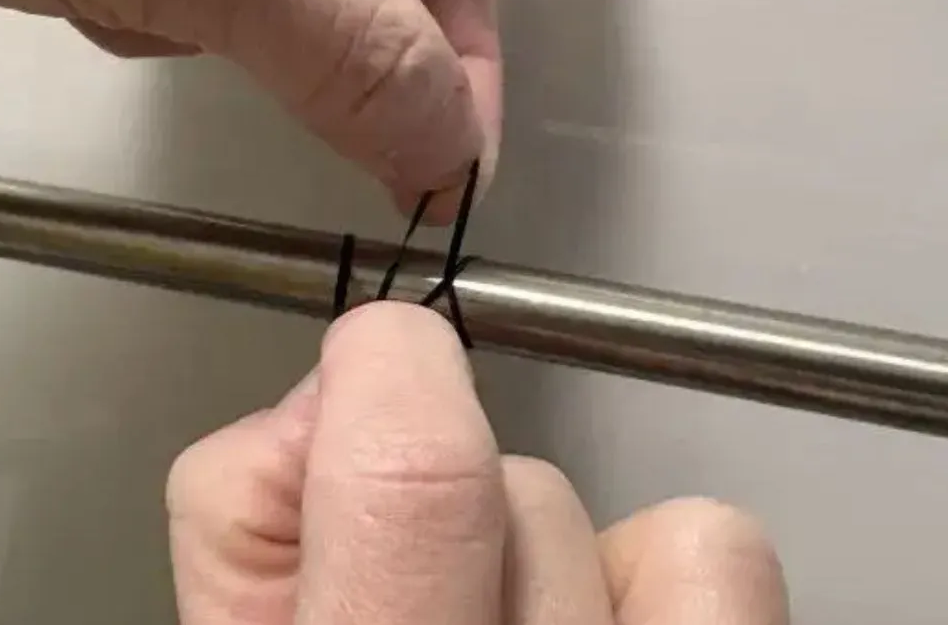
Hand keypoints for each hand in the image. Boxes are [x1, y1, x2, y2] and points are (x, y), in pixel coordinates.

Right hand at [166, 303, 789, 624]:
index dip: (377, 378)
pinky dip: (648, 569)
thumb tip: (319, 410)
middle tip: (405, 555)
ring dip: (524, 538)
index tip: (366, 381)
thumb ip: (240, 536)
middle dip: (420, 476)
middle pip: (483, 477)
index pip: (407, 476)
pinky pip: (707, 553)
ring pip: (577, 503)